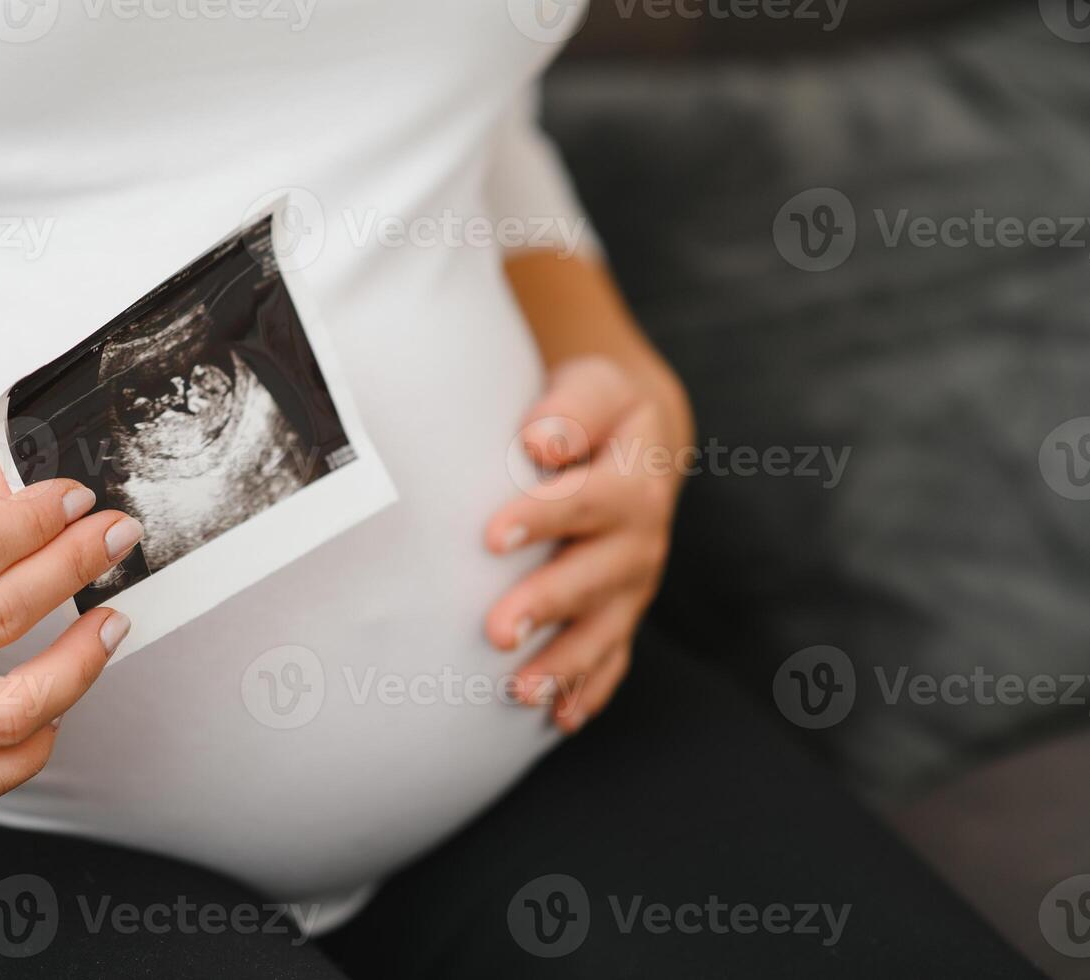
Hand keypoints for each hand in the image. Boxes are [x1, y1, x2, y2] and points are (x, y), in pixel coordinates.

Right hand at [0, 453, 142, 804]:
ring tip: (110, 624)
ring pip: (5, 713)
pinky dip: (32, 748)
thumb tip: (42, 506)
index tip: (83, 503)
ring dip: (80, 666)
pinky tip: (59, 704)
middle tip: (114, 540)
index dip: (46, 521)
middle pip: (0, 620)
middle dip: (75, 569)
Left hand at [485, 355, 691, 731]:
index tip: (492, 537)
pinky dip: (590, 690)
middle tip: (497, 632)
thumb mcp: (593, 389)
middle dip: (548, 605)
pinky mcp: (622, 609)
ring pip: (605, 629)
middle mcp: (640, 537)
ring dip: (565, 664)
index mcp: (633, 478)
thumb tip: (540, 442)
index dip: (541, 516)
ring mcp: (634, 581)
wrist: (639, 436)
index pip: (586, 498)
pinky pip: (613, 657)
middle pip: (596, 576)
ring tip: (521, 692)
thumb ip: (569, 410)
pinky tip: (561, 719)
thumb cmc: (597, 410)